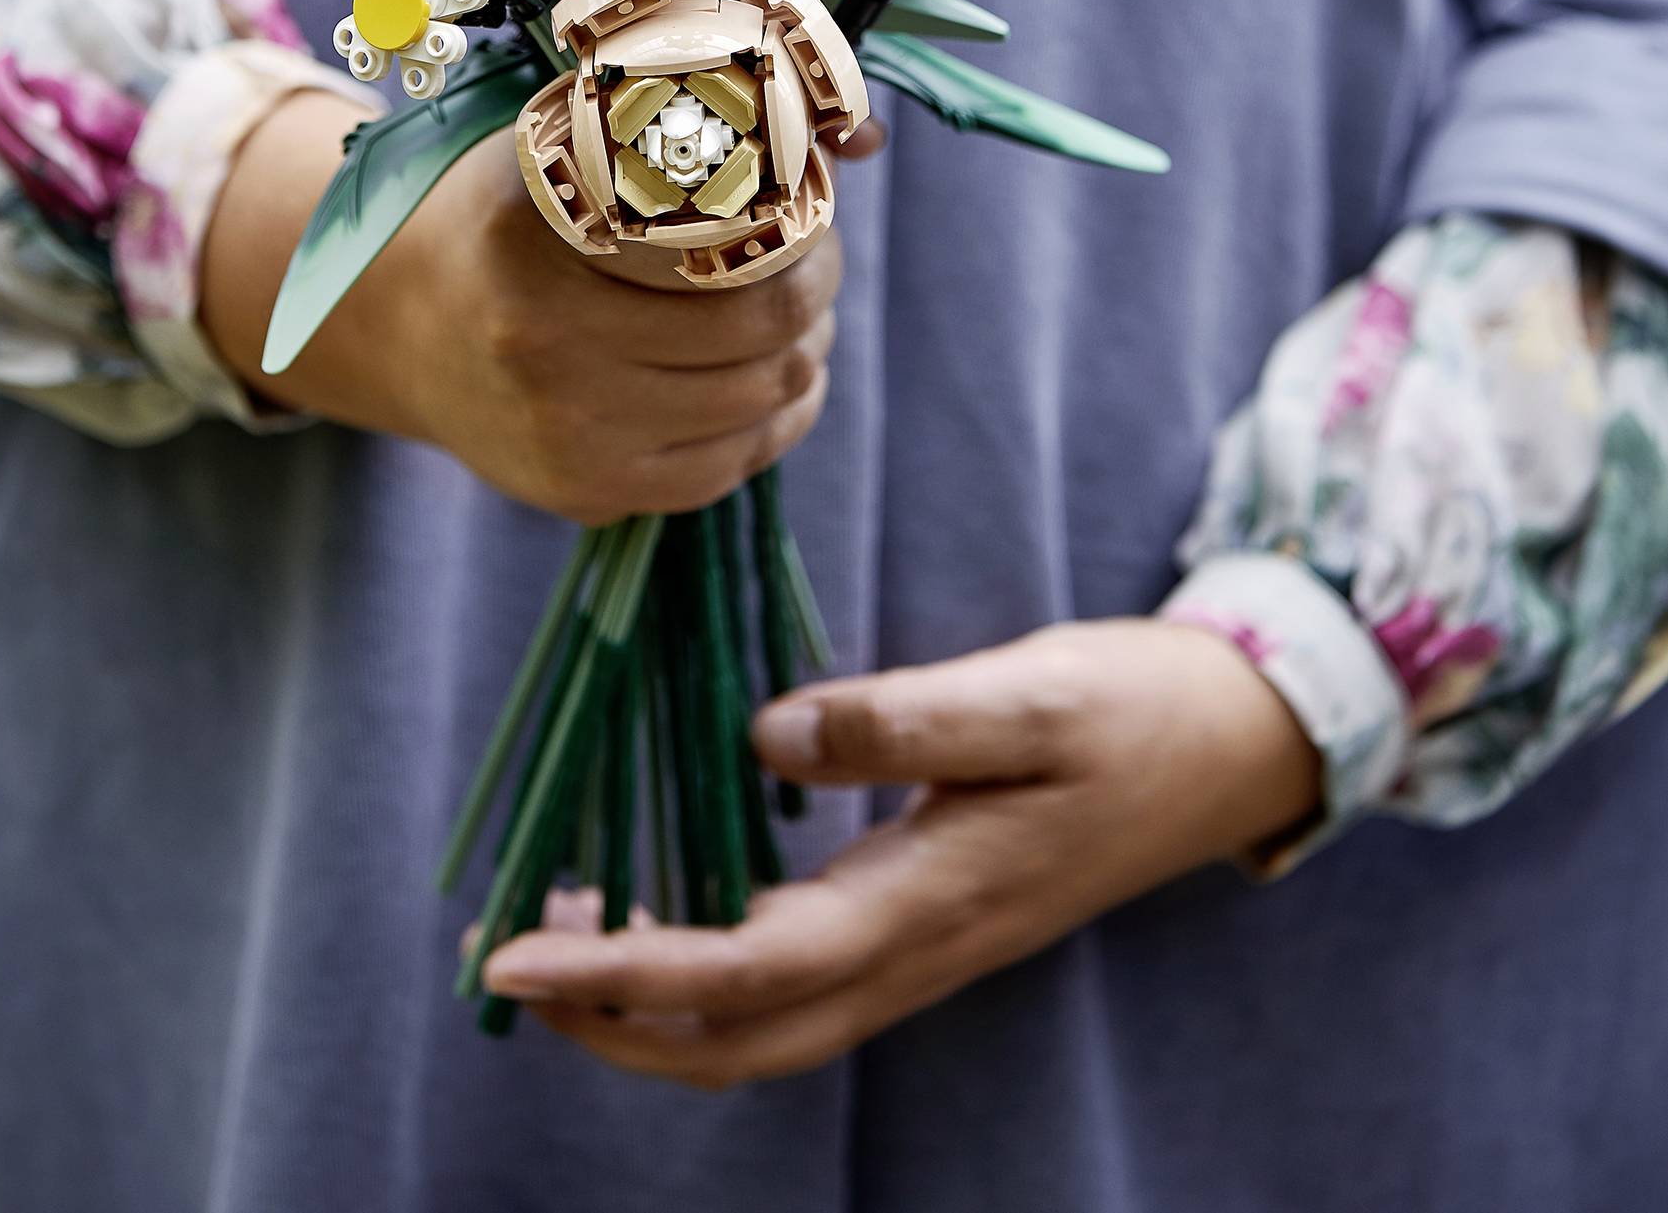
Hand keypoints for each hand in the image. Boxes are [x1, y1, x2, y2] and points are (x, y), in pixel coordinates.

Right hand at [202, 91, 879, 523]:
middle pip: (764, 341)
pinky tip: (772, 381)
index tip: (814, 204)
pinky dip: (770, 423)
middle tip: (818, 257)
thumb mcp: (566, 143)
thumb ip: (689, 122)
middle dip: (817, 292)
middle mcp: (546, 353)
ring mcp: (566, 440)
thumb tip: (860, 134)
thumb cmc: (506, 212)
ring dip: (804, 357)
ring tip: (798, 315)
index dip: (808, 232)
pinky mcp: (584, 496)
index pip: (741, 262)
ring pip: (759, 410)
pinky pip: (724, 471)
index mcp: (540, 248)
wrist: (400, 322)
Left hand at [480, 617, 1321, 1083]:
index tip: (513, 953)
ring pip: (766, 1026)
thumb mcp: (1029, 692)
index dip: (623, 973)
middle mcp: (917, 950)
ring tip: (554, 932)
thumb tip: (763, 739)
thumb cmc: (1131, 708)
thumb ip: (903, 718)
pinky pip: (797, 979)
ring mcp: (925, 948)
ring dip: (651, 1007)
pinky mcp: (928, 921)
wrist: (1234, 746)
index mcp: (930, 901)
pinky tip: (663, 894)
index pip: (747, 971)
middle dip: (611, 1023)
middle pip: (740, 1042)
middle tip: (501, 962)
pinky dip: (708, 966)